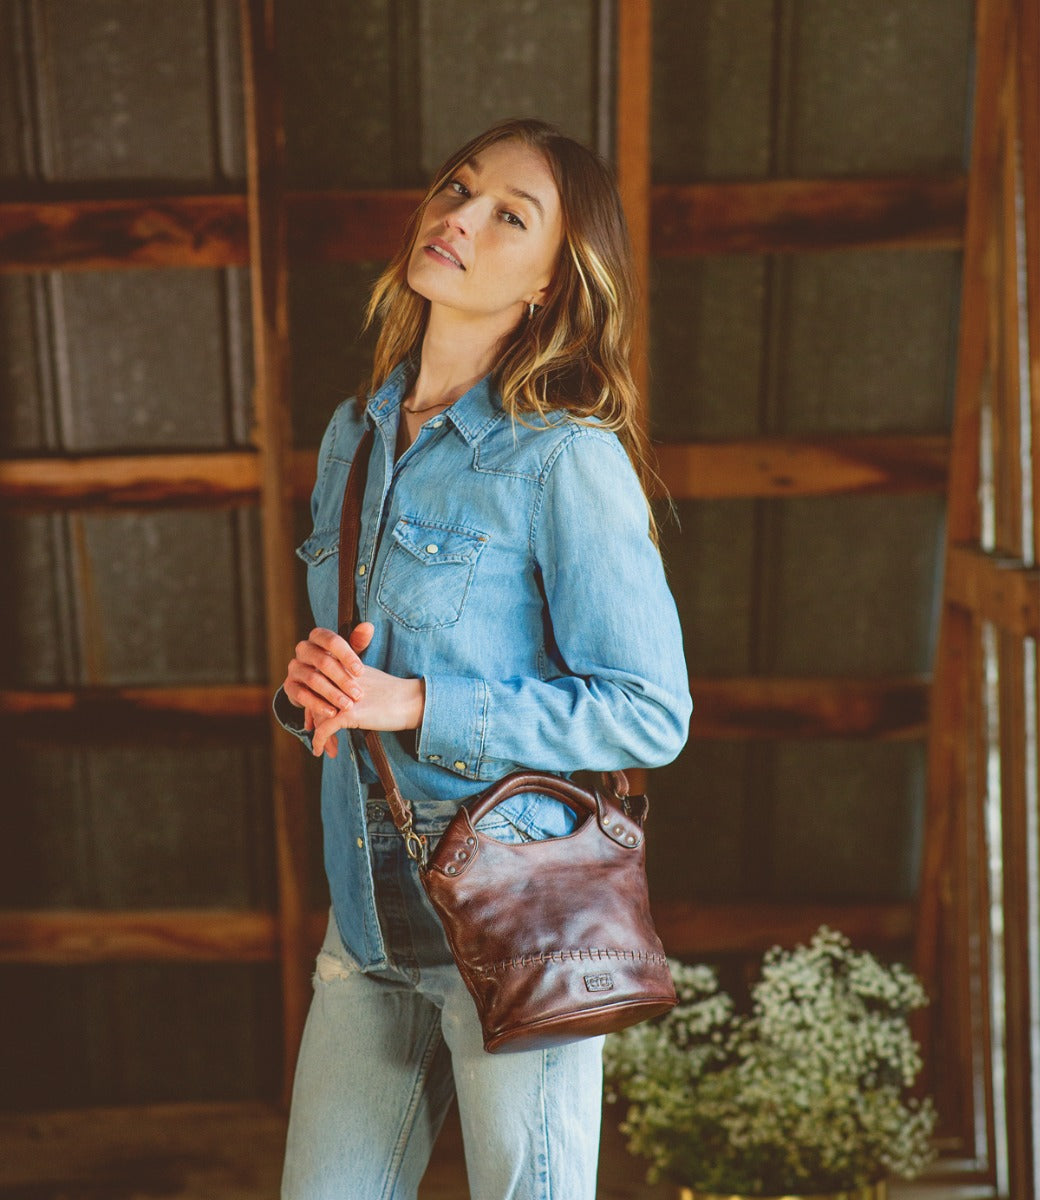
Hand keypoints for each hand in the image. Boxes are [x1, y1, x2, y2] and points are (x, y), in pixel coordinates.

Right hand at [282, 624, 374, 755]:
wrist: (320, 682)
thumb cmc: (338, 663)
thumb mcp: (349, 652)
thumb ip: (359, 641)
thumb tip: (368, 626)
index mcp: (318, 636)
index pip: (331, 640)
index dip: (347, 656)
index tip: (361, 672)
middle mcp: (303, 649)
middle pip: (322, 661)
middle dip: (342, 679)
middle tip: (358, 694)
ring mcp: (294, 668)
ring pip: (312, 679)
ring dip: (332, 694)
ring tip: (348, 705)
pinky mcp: (289, 686)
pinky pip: (301, 695)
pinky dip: (317, 705)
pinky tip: (332, 713)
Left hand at [310, 670, 424, 757]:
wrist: (411, 700)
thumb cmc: (393, 693)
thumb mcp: (366, 679)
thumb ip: (347, 681)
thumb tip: (332, 696)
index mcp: (341, 666)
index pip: (315, 682)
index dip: (311, 701)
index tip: (312, 717)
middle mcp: (338, 678)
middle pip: (313, 698)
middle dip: (313, 718)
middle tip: (314, 731)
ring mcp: (342, 695)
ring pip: (317, 715)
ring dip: (317, 733)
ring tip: (325, 747)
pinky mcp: (348, 713)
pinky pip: (324, 729)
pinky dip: (318, 741)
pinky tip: (319, 751)